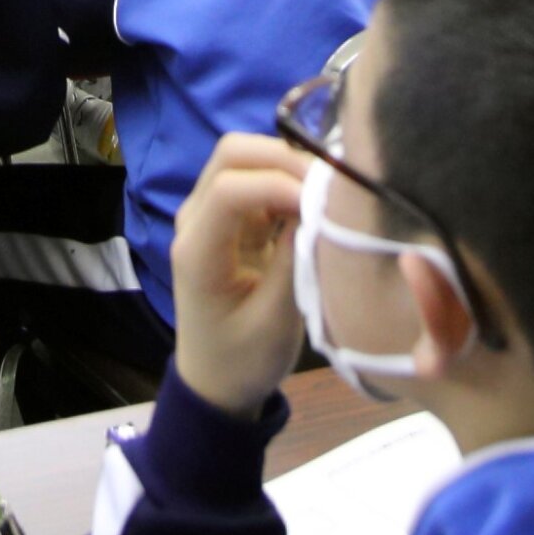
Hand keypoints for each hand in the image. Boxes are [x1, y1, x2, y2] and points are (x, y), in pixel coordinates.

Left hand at [170, 132, 311, 419]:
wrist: (215, 379)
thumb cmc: (242, 359)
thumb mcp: (276, 323)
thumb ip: (295, 265)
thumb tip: (322, 212)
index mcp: (197, 248)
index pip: (230, 189)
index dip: (280, 185)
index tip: (328, 204)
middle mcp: (196, 218)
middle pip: (233, 155)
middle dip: (285, 159)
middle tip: (337, 188)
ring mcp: (212, 214)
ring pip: (247, 161)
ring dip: (290, 167)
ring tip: (336, 194)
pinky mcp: (233, 221)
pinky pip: (260, 183)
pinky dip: (291, 184)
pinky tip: (322, 203)